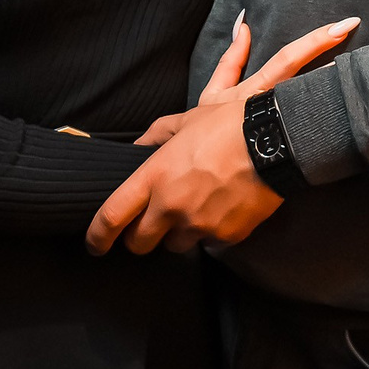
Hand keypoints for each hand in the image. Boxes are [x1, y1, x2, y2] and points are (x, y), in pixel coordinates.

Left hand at [88, 14, 358, 254]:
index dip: (98, 236)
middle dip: (139, 239)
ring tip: (192, 210)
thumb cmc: (227, 125)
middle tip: (146, 228)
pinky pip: (209, 242)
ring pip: (175, 246)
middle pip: (139, 243)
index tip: (95, 244)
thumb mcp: (184, 121)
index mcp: (154, 177)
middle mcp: (172, 207)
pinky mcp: (226, 236)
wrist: (274, 141)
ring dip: (177, 234)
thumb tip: (136, 149)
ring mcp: (199, 225)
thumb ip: (154, 137)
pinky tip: (220, 208)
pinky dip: (209, 231)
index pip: (112, 217)